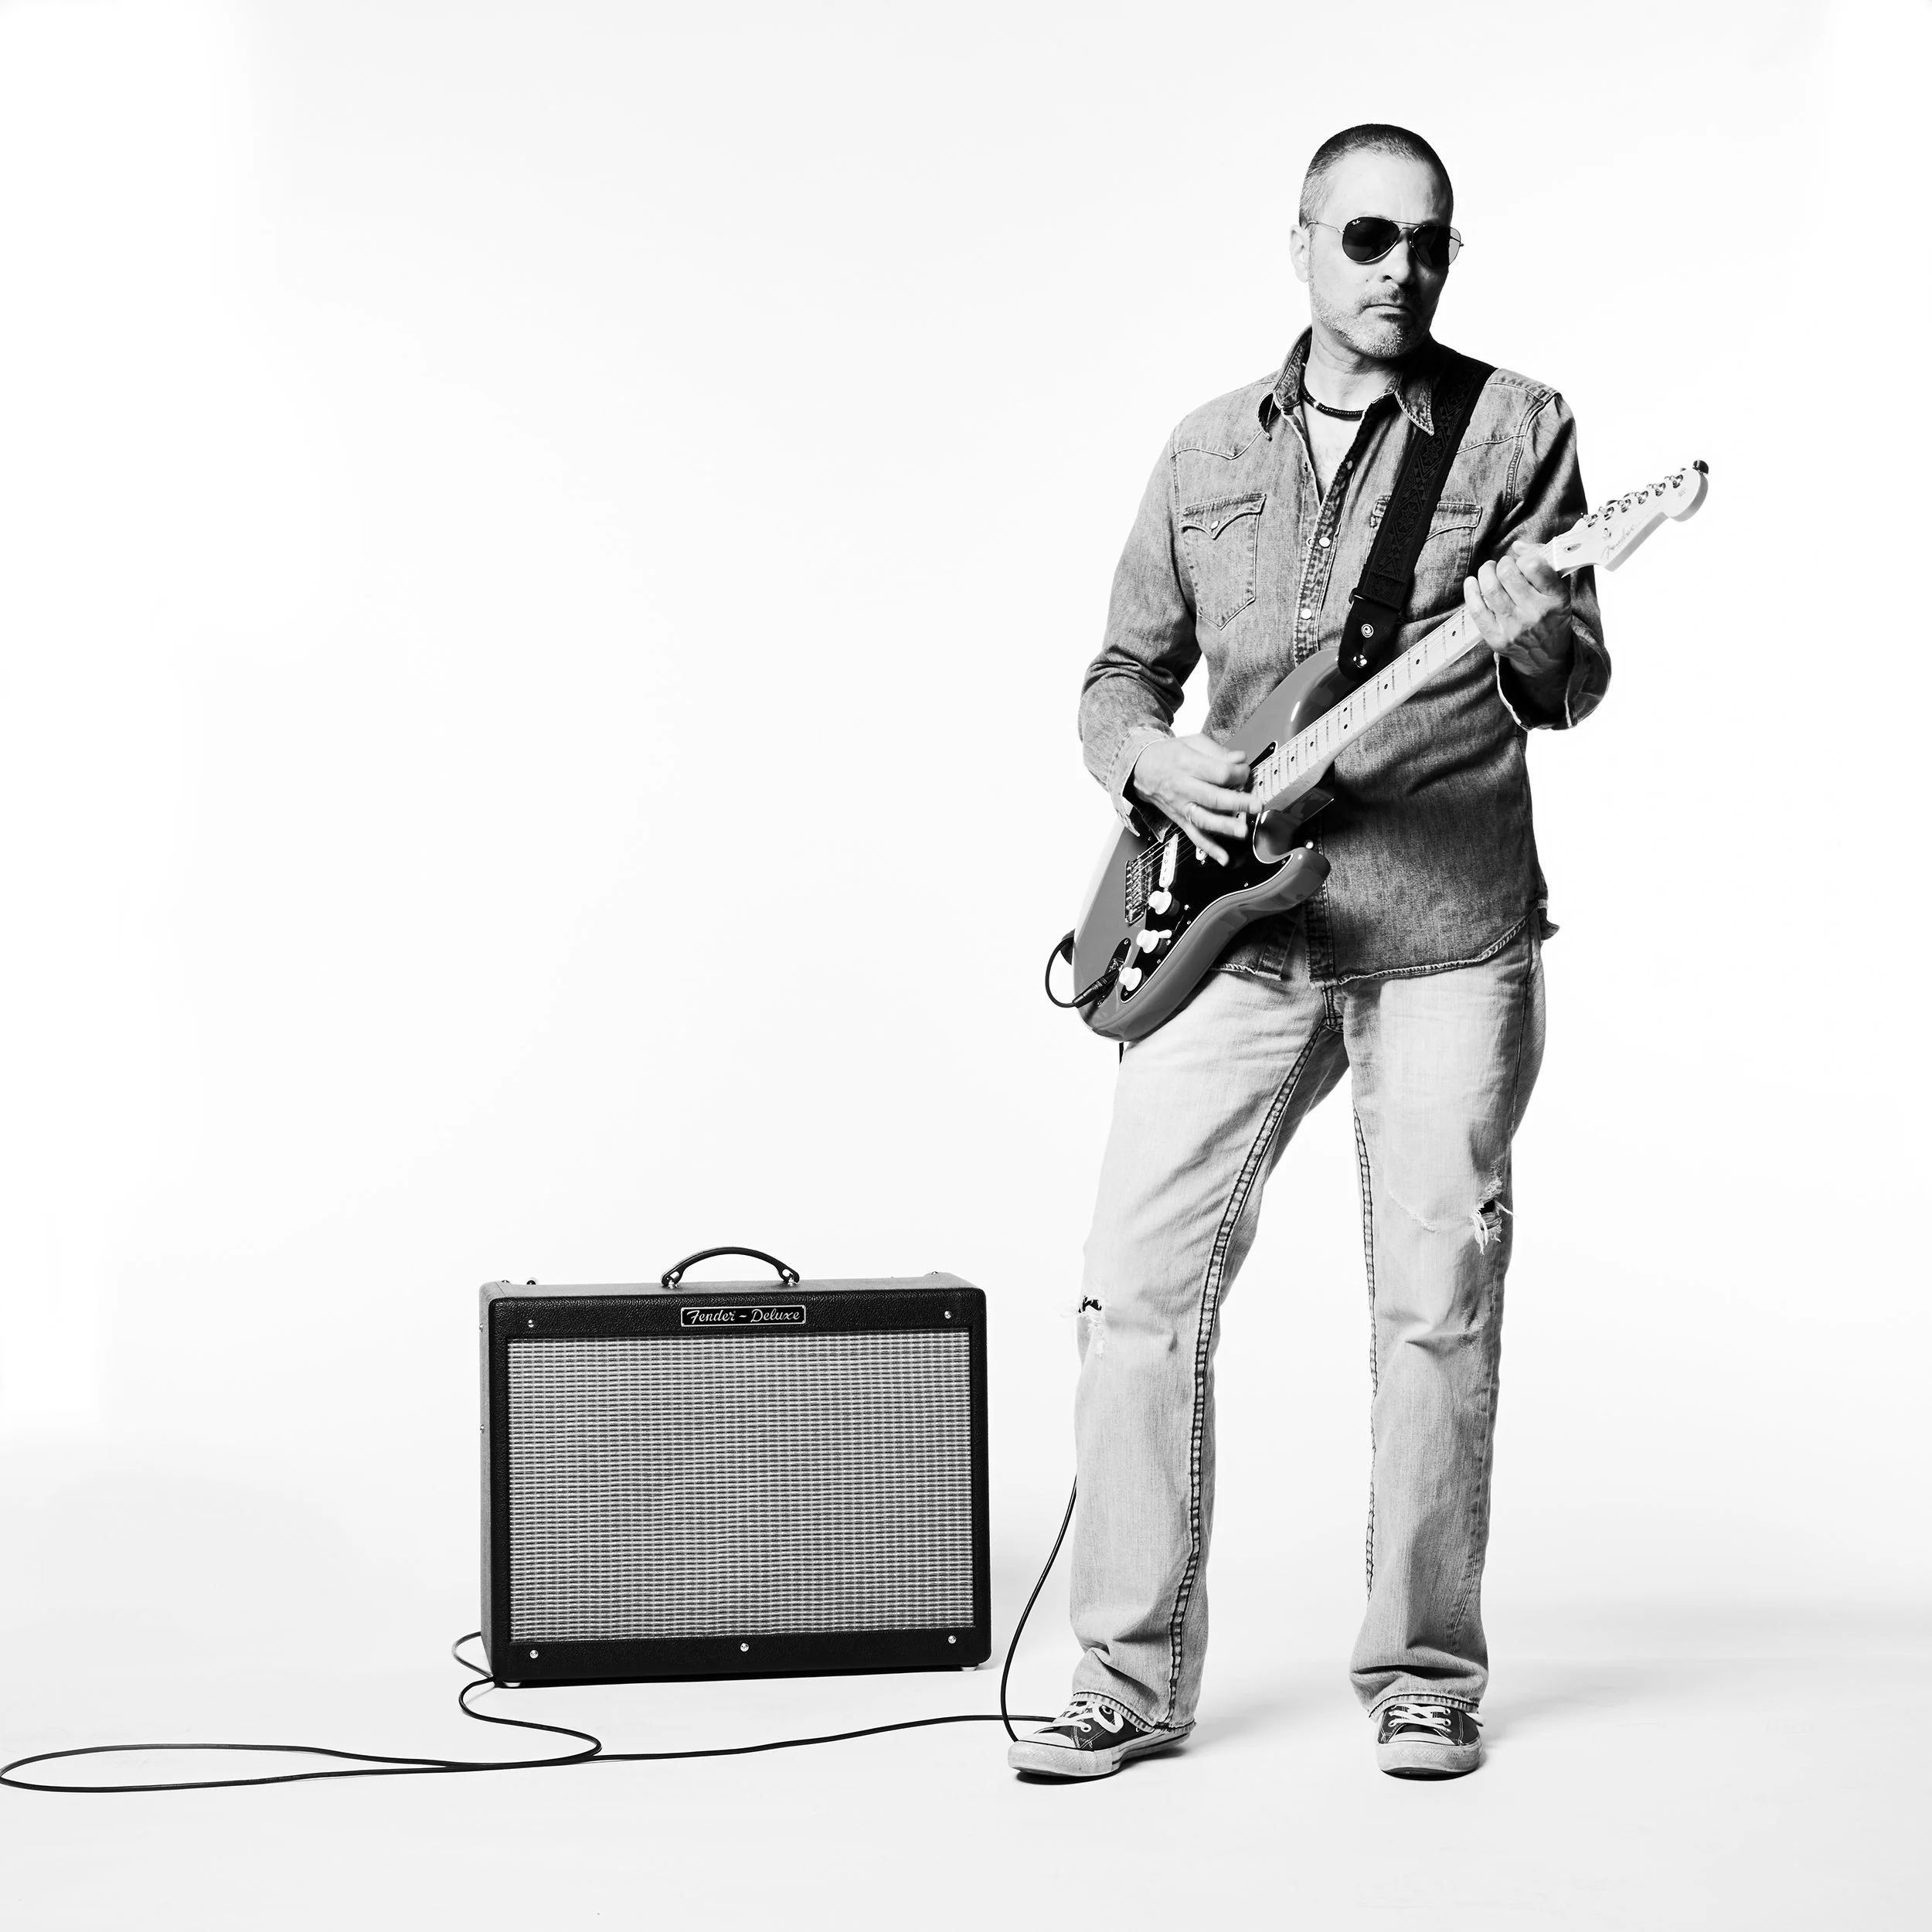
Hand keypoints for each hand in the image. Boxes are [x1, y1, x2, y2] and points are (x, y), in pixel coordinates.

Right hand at [1127, 732, 1251, 865]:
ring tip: (1243, 831)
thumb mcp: (1193, 742)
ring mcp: (1182, 806)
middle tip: (1256, 805)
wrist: (1141, 768)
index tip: (1245, 772)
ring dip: (1225, 827)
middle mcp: (1184, 787)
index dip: (1238, 773)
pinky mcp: (1180, 819)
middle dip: (1238, 802)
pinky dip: (1209, 849)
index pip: (1219, 772)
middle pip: (1214, 797)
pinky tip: (1223, 857)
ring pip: (1204, 820)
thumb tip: (1240, 759)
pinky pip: (1195, 836)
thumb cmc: (1169, 755)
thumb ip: (1218, 751)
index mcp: (1189, 765)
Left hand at [1463, 539, 1573, 686]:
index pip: (1534, 566)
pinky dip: (1471, 591)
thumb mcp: (1558, 591)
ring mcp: (1514, 627)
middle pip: (1508, 574)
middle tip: (1503, 566)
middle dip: (1502, 564)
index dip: (1523, 557)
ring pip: (1490, 588)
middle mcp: (1536, 613)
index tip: (1521, 561)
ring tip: (1489, 571)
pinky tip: (1472, 583)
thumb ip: (1542, 563)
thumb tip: (1517, 546)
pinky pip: (1476, 609)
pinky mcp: (1496, 638)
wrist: (1547, 656)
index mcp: (1555, 599)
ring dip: (1486, 572)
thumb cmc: (1551, 617)